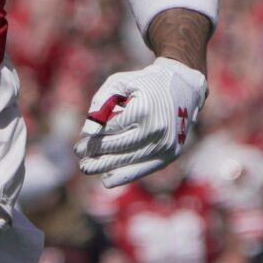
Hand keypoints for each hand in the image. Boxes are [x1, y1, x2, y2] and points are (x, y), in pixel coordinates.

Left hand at [76, 57, 207, 187]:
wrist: (184, 88)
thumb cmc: (145, 84)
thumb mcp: (120, 82)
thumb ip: (100, 102)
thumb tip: (86, 132)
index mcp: (144, 110)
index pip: (110, 129)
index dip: (93, 137)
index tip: (80, 140)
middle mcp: (157, 130)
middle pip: (118, 147)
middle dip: (95, 153)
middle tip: (78, 154)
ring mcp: (166, 144)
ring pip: (129, 161)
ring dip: (105, 166)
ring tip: (86, 167)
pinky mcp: (170, 154)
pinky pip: (144, 169)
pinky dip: (124, 175)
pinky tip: (107, 179)